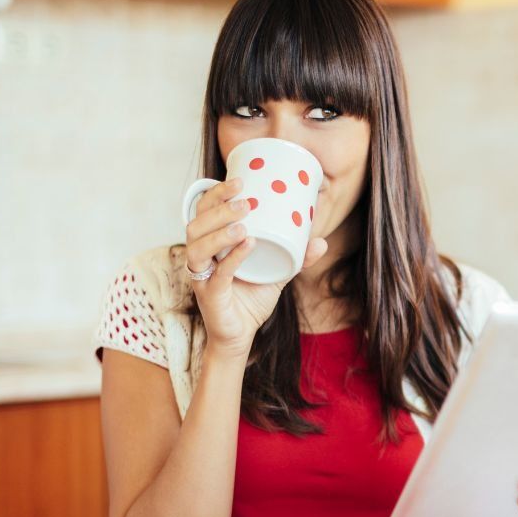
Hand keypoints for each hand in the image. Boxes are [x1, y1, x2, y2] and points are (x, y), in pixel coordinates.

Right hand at [185, 177, 328, 356]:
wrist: (240, 336)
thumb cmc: (250, 301)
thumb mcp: (277, 274)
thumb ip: (295, 257)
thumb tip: (321, 241)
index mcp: (210, 244)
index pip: (203, 211)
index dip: (216, 193)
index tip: (240, 180)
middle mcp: (200, 257)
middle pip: (196, 223)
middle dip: (218, 207)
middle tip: (245, 200)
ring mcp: (202, 276)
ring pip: (198, 245)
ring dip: (220, 230)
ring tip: (244, 222)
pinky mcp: (209, 295)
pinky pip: (217, 272)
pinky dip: (232, 257)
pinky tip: (248, 244)